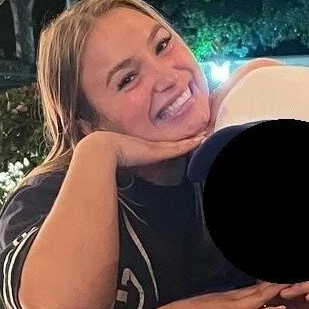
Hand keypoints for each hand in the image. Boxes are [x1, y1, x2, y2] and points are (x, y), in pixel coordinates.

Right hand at [83, 129, 208, 169]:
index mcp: (145, 148)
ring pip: (180, 142)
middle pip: (175, 141)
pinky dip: (191, 144)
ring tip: (206, 133)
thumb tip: (119, 178)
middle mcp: (153, 145)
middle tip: (203, 131)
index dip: (177, 143)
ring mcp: (156, 147)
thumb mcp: (120, 163)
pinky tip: (202, 139)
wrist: (102, 149)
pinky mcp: (159, 150)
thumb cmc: (107, 157)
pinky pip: (179, 147)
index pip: (165, 145)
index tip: (188, 139)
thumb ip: (123, 168)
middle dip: (188, 137)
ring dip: (193, 138)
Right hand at [139, 282, 287, 308]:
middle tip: (288, 279)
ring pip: (258, 298)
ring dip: (275, 292)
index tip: (271, 282)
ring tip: (291, 285)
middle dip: (272, 285)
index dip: (260, 286)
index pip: (244, 291)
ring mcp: (230, 308)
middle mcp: (227, 299)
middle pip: (255, 290)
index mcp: (218, 298)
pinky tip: (282, 307)